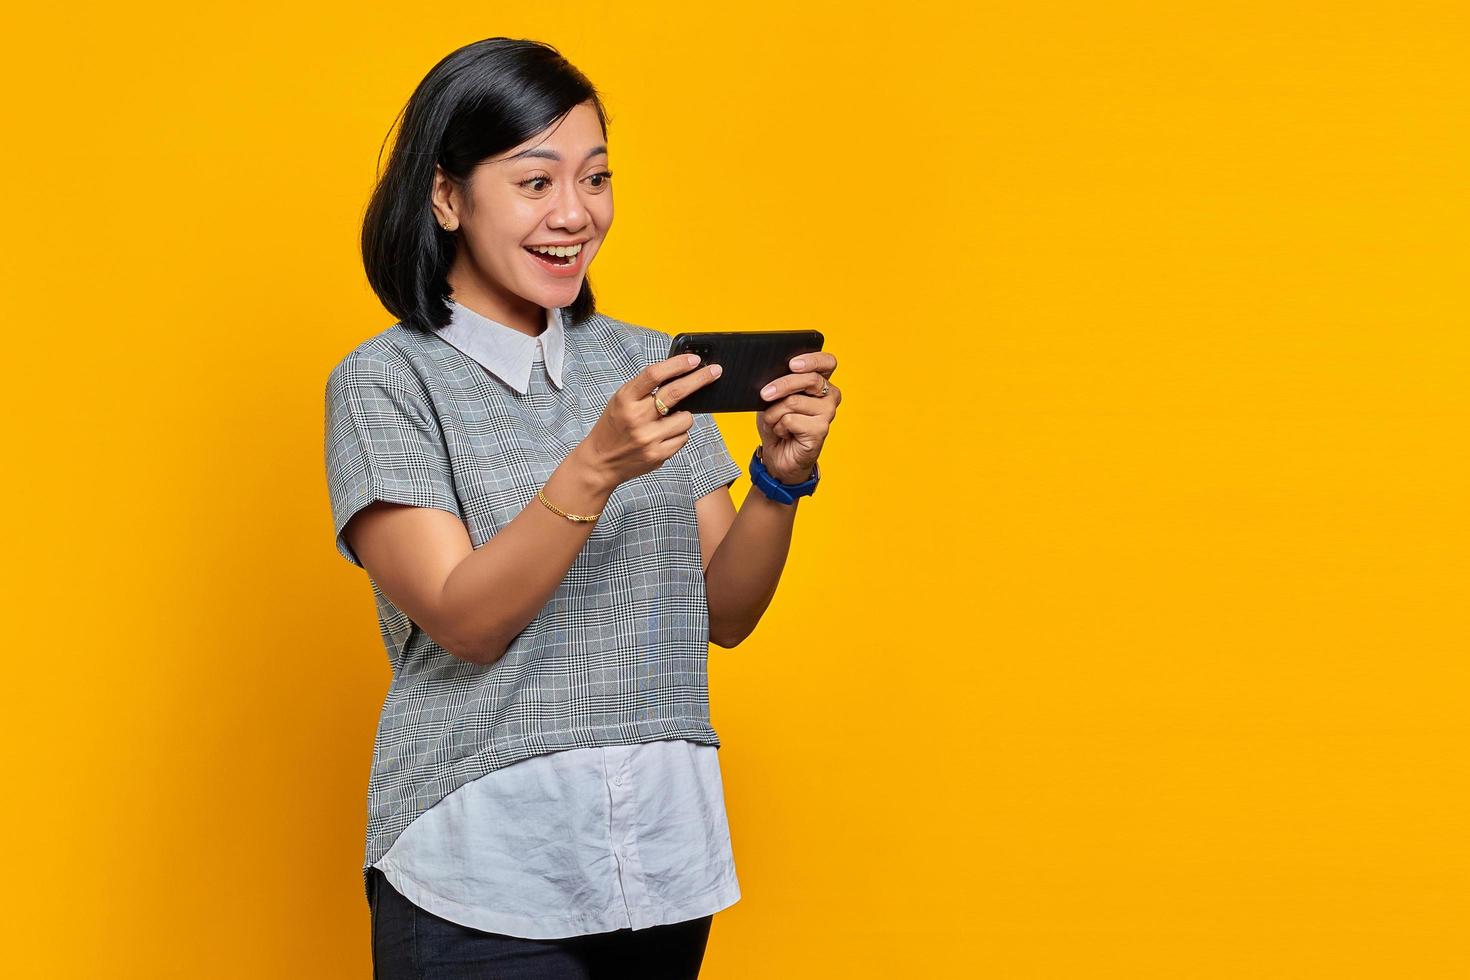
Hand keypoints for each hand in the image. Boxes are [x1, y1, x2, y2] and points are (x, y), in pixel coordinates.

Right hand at [573, 353, 723, 492]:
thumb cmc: (614, 426)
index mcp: (625, 399)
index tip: (694, 359)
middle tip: (715, 371)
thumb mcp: (621, 401)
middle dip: (700, 379)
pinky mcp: (657, 455)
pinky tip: (664, 436)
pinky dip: (678, 434)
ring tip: (668, 420)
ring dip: (684, 416)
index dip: (677, 364)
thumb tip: (680, 374)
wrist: (601, 462)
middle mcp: (636, 418)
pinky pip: (683, 438)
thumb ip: (645, 389)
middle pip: (676, 393)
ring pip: (686, 419)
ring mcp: (648, 438)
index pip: (654, 374)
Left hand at [756, 351, 840, 482]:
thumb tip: (770, 380)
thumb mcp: (773, 398)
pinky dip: (779, 426)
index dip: (812, 360)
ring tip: (776, 423)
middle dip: (782, 385)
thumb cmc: (777, 423)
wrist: (777, 456)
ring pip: (793, 401)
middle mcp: (829, 395)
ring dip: (775, 413)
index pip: (827, 362)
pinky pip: (791, 420)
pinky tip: (784, 433)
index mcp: (820, 382)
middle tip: (764, 394)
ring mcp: (828, 413)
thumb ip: (777, 385)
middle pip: (809, 379)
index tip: (792, 364)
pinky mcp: (821, 430)